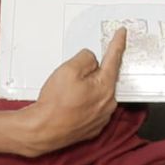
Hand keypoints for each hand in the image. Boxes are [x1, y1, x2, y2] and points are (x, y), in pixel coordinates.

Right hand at [20, 28, 126, 154]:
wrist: (42, 130)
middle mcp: (108, 103)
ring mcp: (101, 117)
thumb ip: (86, 58)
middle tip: (73, 76)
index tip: (122, 34)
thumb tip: (92, 59)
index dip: (118, 43)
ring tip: (67, 95)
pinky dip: (84, 103)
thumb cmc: (54, 104)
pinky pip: (93, 108)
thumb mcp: (69, 69)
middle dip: (92, 72)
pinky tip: (70, 104)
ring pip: (99, 93)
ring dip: (87, 89)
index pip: (115, 58)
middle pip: (105, 77)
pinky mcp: (93, 127)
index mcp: (105, 86)